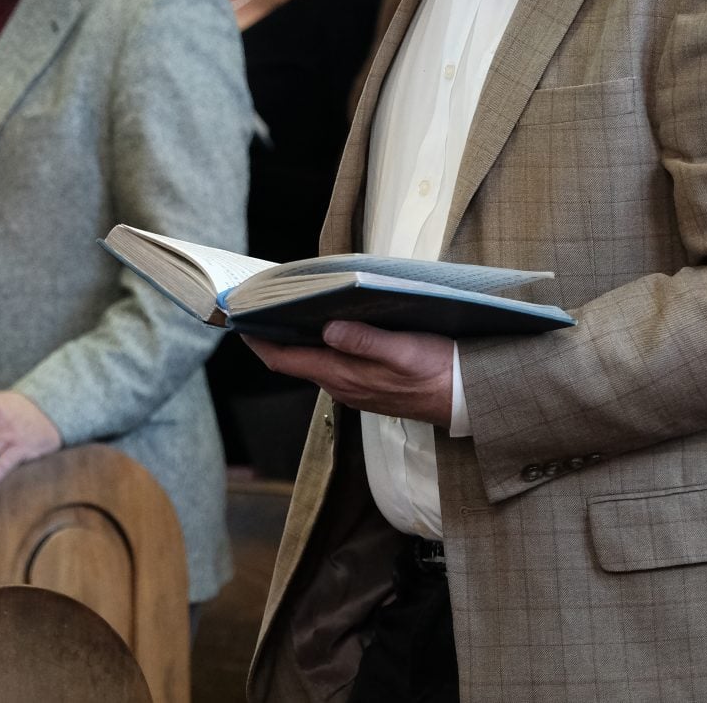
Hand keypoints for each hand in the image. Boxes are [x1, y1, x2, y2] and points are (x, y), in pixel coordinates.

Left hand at [245, 321, 454, 426]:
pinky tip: (326, 328)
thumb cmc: (439, 372)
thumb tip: (328, 329)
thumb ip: (365, 342)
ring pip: (313, 363)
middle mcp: (342, 385)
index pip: (286, 360)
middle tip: (260, 307)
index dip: (259, 342)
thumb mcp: (403, 351)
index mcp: (344, 375)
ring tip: (287, 311)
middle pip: (295, 361)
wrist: (466, 400)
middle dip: (274, 336)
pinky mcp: (368, 386)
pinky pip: (332, 366)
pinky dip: (320, 347)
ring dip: (298, 340)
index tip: (240, 321)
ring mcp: (354, 388)